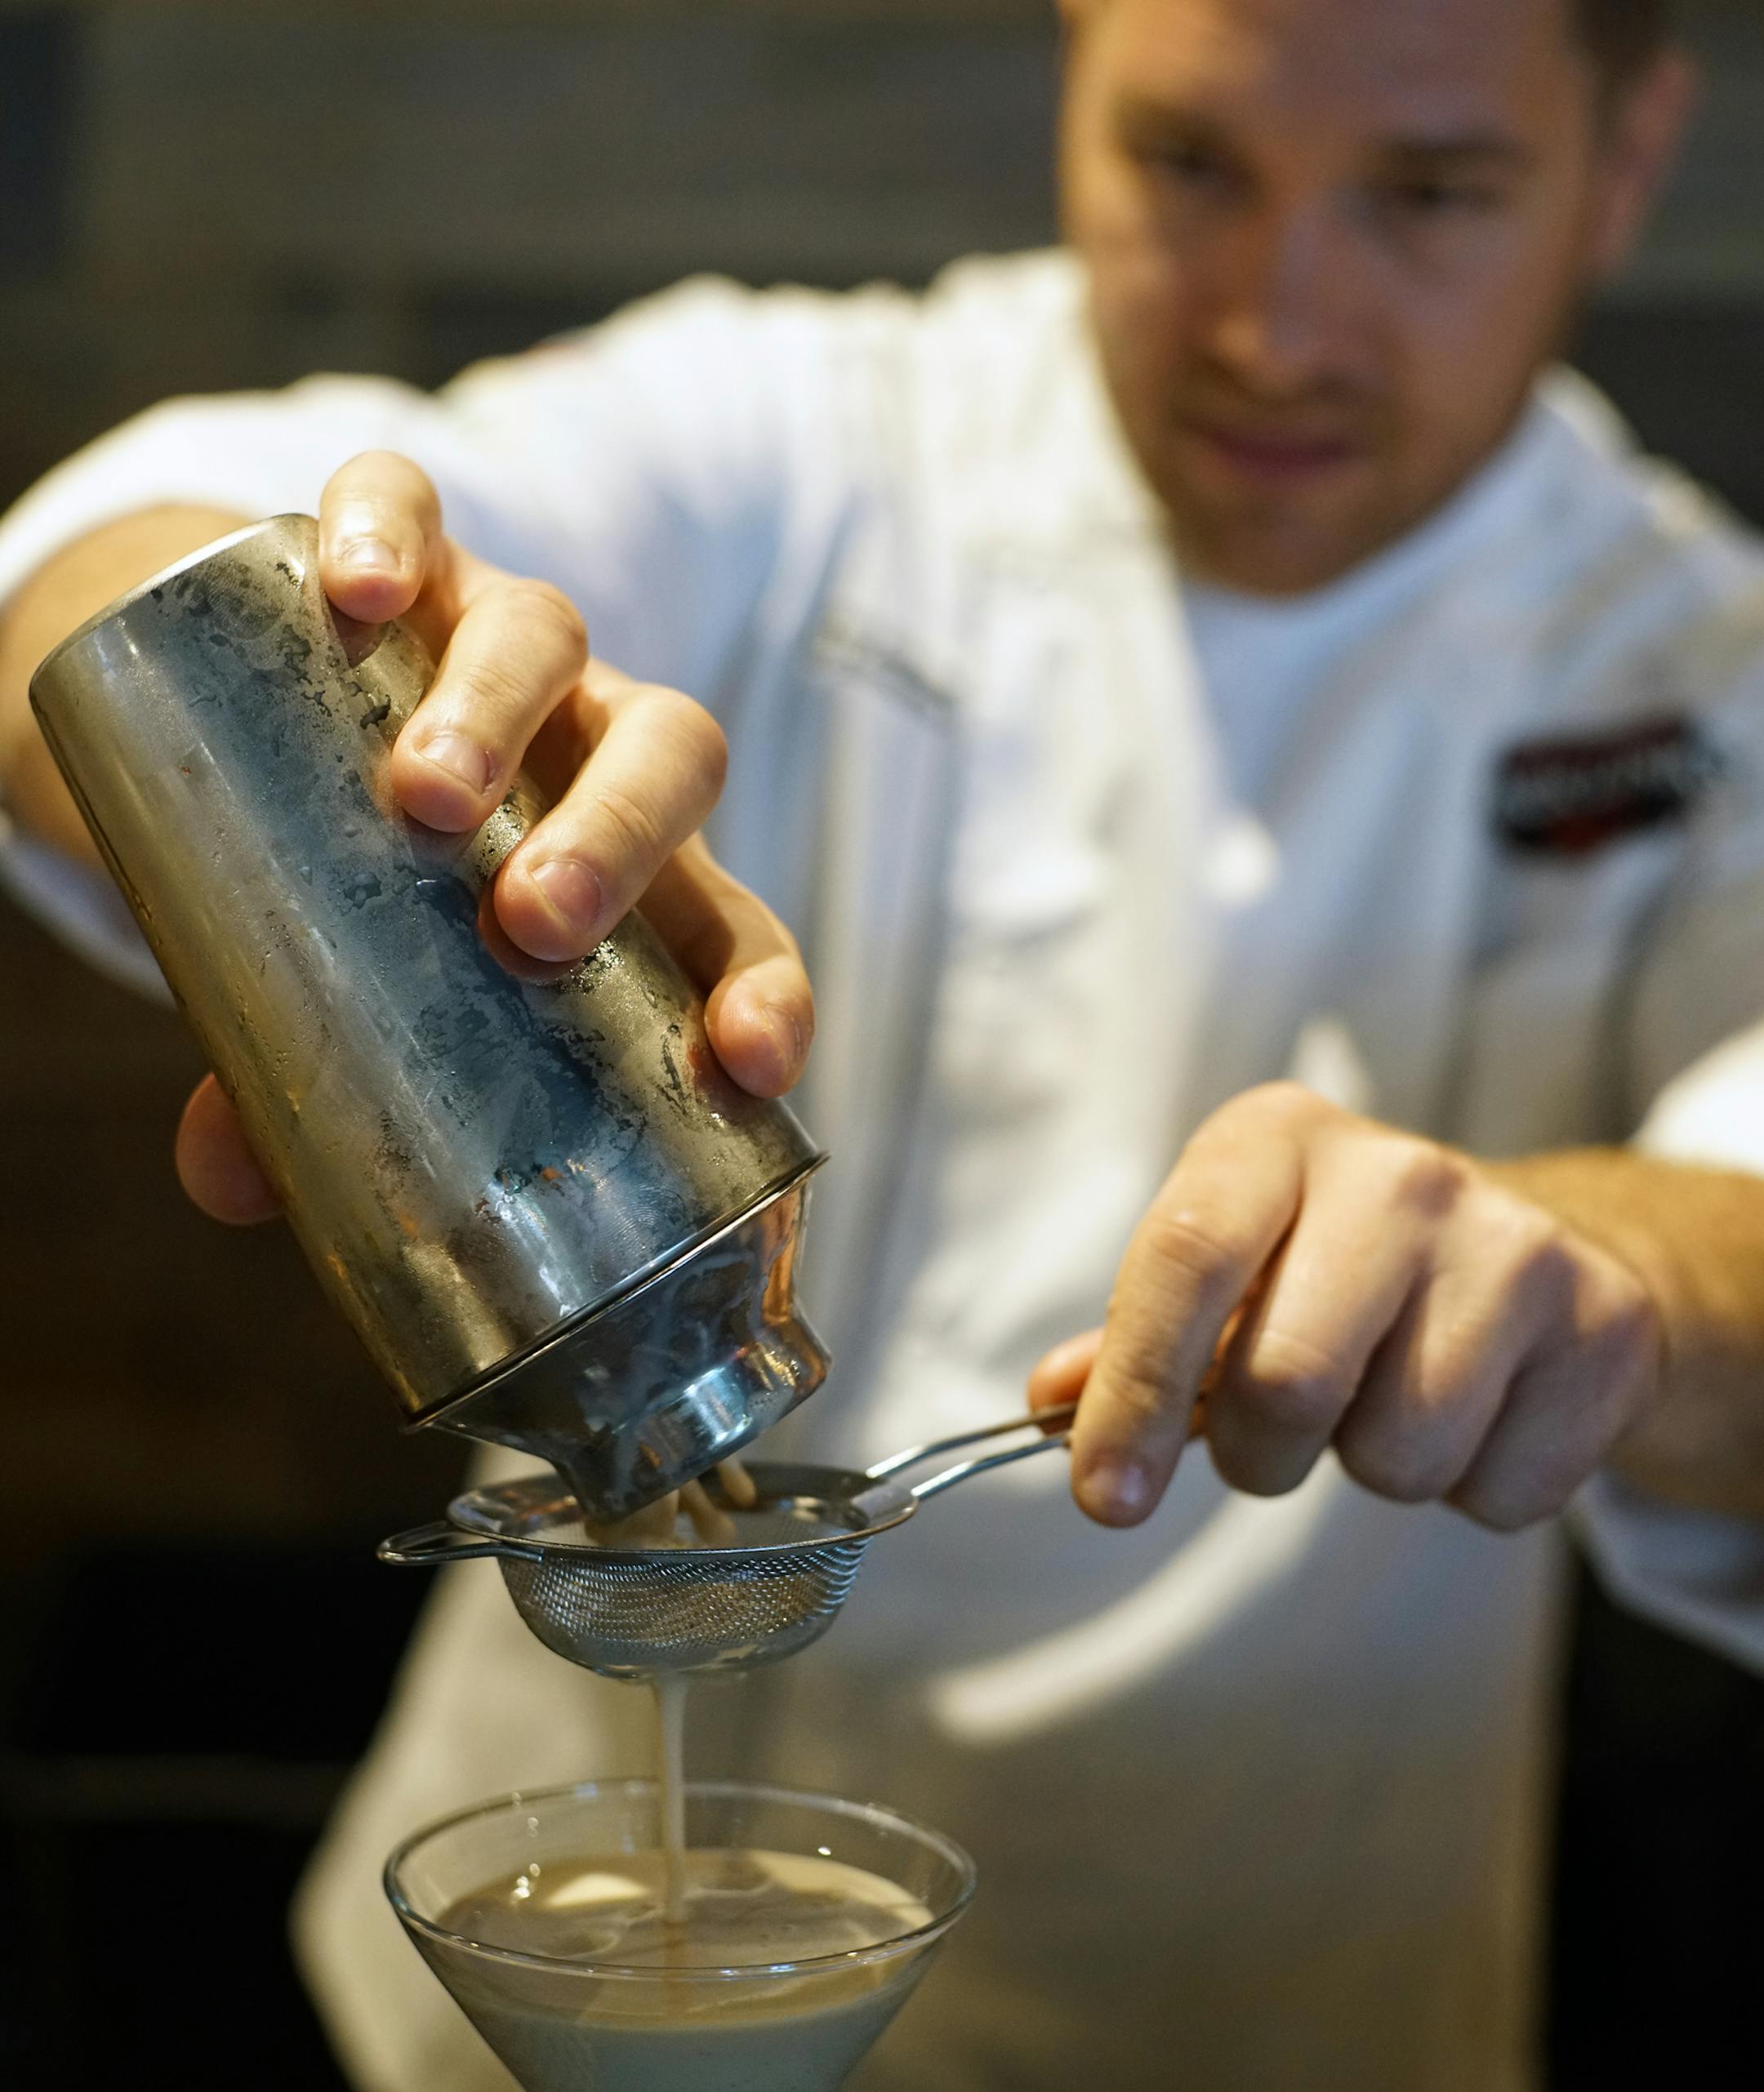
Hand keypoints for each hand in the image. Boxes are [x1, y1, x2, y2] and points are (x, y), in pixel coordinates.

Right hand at [176, 451, 812, 1222]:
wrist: (295, 709)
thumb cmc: (375, 895)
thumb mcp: (363, 996)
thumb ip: (311, 1088)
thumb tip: (227, 1184)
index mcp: (639, 879)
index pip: (738, 932)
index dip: (763, 991)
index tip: (748, 1062)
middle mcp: (595, 746)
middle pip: (666, 759)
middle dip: (618, 839)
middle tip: (532, 922)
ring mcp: (506, 643)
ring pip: (547, 639)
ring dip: (499, 714)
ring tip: (424, 795)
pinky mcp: (407, 556)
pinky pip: (409, 507)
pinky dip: (385, 530)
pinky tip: (354, 587)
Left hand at [1029, 1083, 1661, 1532]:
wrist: (1534, 1250)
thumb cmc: (1336, 1266)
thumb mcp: (1229, 1265)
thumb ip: (1135, 1339)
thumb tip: (1051, 1406)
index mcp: (1276, 1139)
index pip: (1184, 1259)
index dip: (1132, 1392)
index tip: (1105, 1496)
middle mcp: (1399, 1172)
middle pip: (1284, 1380)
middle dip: (1258, 1451)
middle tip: (1271, 1435)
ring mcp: (1515, 1242)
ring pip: (1398, 1453)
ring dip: (1369, 1467)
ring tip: (1387, 1396)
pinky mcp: (1605, 1325)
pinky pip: (1498, 1492)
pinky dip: (1470, 1488)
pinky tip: (1478, 1411)